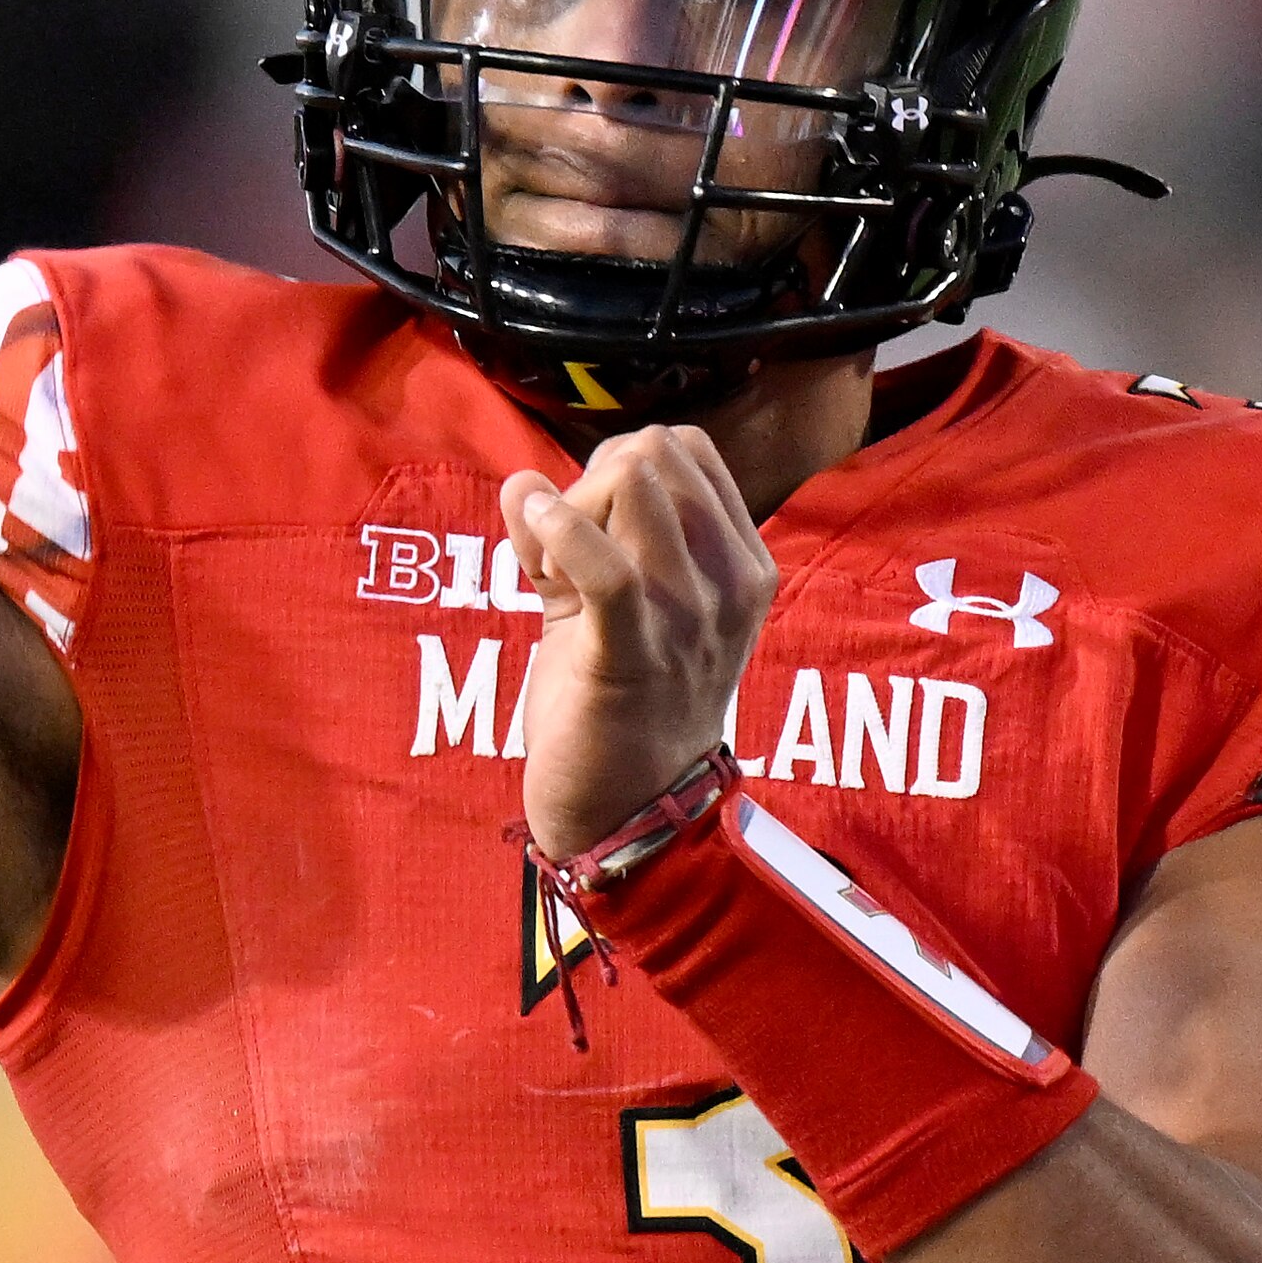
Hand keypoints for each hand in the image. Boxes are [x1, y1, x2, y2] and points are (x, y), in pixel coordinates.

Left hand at [503, 427, 774, 862]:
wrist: (634, 812)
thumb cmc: (622, 705)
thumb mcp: (616, 609)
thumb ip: (571, 539)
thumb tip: (521, 481)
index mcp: (740, 564)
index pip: (686, 449)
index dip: (616, 468)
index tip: (586, 526)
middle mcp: (730, 582)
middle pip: (654, 452)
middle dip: (589, 481)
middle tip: (558, 549)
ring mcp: (690, 617)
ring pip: (631, 481)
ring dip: (567, 509)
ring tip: (547, 570)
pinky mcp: (634, 652)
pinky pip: (604, 562)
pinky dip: (558, 530)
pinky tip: (534, 546)